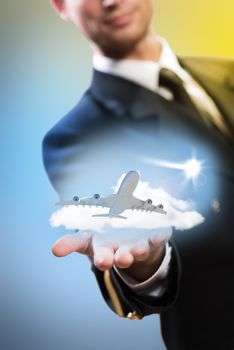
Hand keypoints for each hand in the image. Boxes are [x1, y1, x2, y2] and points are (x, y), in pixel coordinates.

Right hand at [52, 227, 171, 281]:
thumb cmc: (108, 240)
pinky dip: (161, 235)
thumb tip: (54, 250)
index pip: (101, 255)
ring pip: (140, 249)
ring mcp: (140, 244)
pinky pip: (159, 237)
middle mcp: (123, 250)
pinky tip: (162, 232)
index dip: (101, 258)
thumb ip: (72, 243)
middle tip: (118, 259)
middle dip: (120, 258)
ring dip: (138, 250)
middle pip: (122, 255)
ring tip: (135, 250)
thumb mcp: (88, 240)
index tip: (101, 261)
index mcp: (106, 250)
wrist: (133, 241)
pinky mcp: (155, 238)